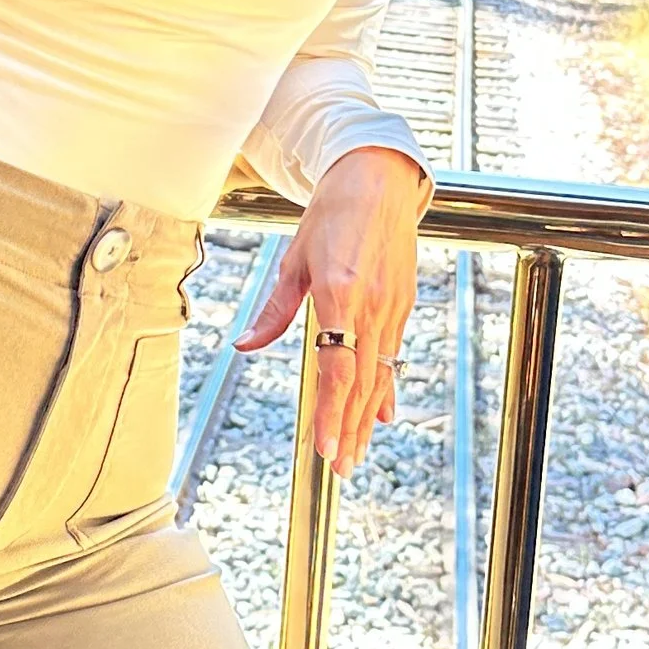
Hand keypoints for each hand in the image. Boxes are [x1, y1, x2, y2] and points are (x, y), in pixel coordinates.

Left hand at [233, 145, 426, 476]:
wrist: (378, 179)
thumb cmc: (332, 214)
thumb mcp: (295, 258)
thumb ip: (274, 309)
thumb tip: (245, 345)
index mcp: (340, 291)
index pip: (337, 367)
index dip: (332, 412)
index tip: (326, 447)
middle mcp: (371, 304)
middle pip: (362, 381)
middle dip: (351, 429)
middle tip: (342, 469)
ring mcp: (393, 306)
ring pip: (380, 374)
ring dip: (368, 418)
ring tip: (358, 454)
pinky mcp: (403, 303)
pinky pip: (393, 355)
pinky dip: (386, 388)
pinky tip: (383, 414)